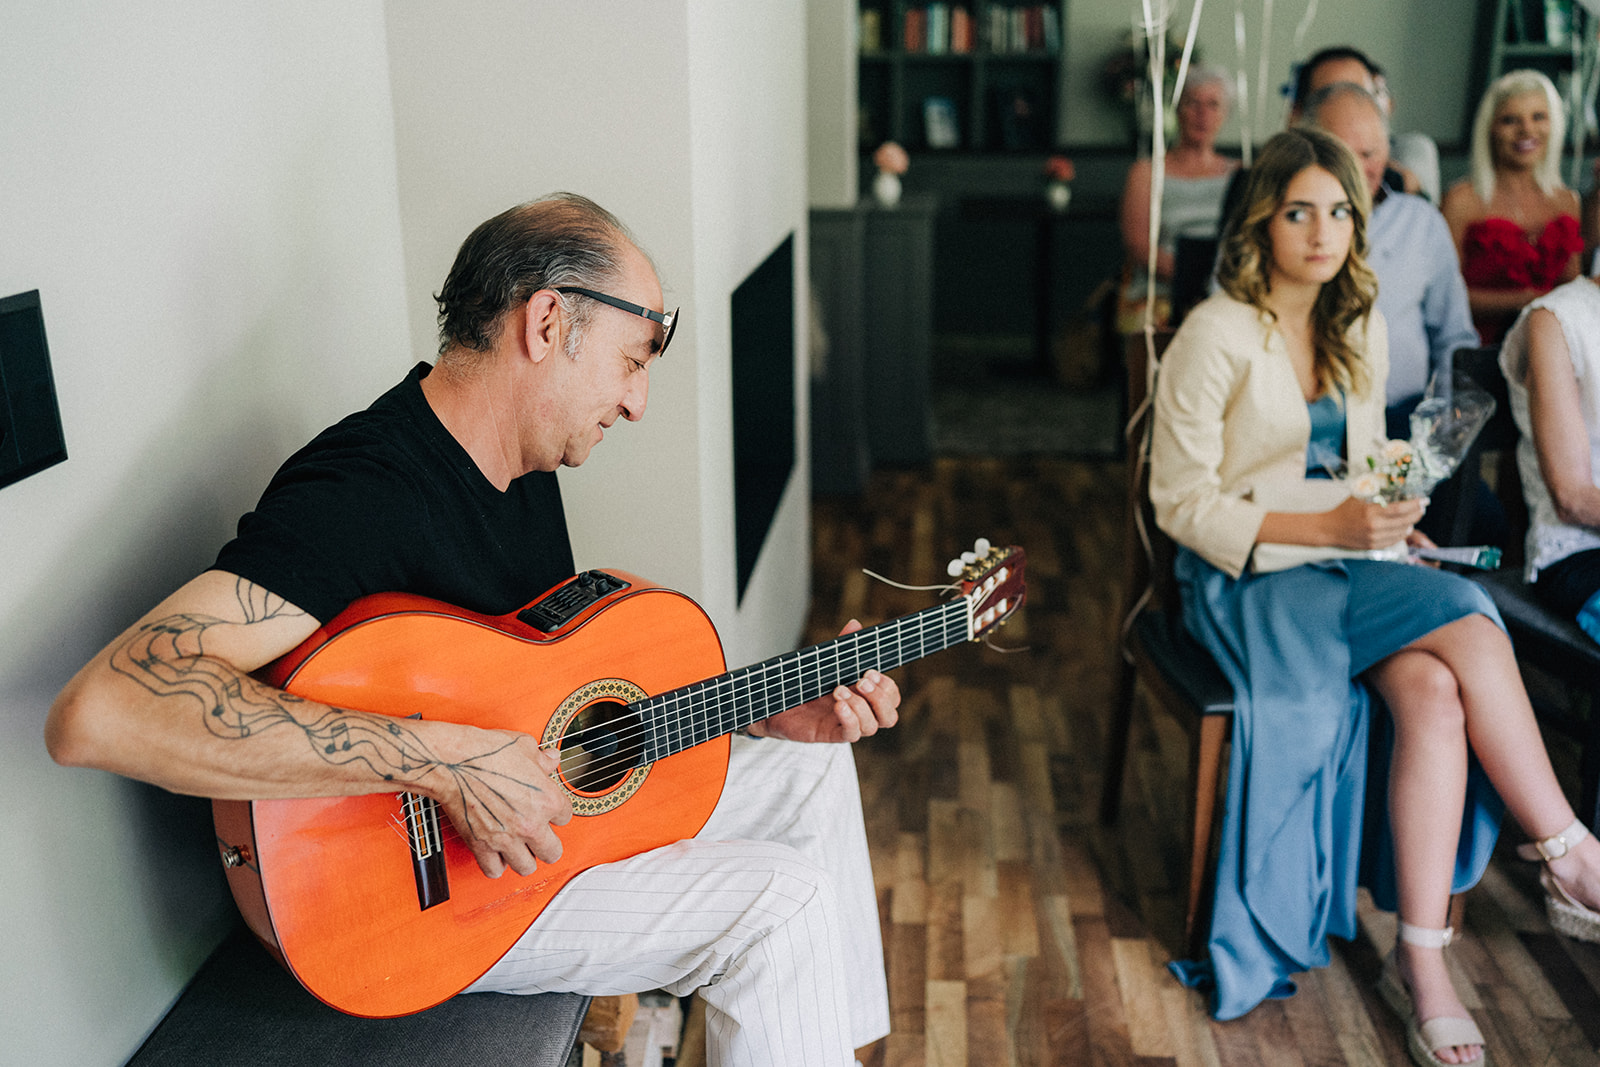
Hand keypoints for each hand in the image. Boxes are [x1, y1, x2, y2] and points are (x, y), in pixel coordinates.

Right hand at [426, 729, 573, 878]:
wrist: (452, 762)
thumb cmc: (485, 751)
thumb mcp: (523, 745)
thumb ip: (541, 758)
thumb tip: (551, 759)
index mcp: (546, 799)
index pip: (566, 817)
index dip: (557, 812)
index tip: (548, 810)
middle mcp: (530, 824)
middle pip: (552, 852)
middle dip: (547, 844)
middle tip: (540, 836)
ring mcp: (506, 838)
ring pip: (526, 867)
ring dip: (524, 858)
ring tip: (519, 848)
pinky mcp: (481, 846)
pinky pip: (495, 870)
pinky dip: (496, 864)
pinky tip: (496, 853)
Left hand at [751, 620, 901, 742]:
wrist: (775, 700)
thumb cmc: (803, 683)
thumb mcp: (825, 663)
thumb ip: (842, 647)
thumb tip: (855, 625)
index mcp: (862, 695)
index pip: (891, 697)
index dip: (887, 687)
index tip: (871, 671)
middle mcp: (858, 712)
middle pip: (889, 717)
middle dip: (880, 698)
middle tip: (861, 680)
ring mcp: (846, 724)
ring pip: (872, 726)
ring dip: (860, 706)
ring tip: (839, 690)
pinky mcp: (831, 734)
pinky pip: (851, 734)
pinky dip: (850, 719)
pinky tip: (838, 705)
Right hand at [1324, 494, 1425, 550]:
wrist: (1328, 529)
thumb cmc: (1342, 511)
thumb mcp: (1358, 498)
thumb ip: (1375, 496)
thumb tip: (1393, 492)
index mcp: (1370, 512)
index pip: (1400, 509)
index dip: (1414, 505)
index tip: (1423, 501)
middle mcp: (1374, 526)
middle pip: (1404, 521)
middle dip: (1416, 514)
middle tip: (1422, 508)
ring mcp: (1374, 538)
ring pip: (1400, 532)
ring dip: (1410, 525)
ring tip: (1414, 518)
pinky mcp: (1372, 546)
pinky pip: (1393, 541)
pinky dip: (1401, 535)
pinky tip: (1404, 529)